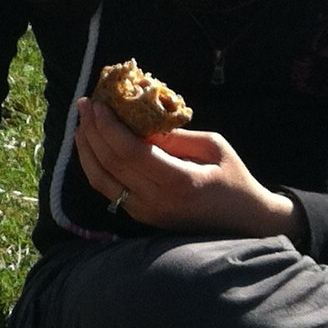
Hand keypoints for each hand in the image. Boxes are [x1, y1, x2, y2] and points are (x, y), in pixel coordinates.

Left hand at [71, 98, 301, 239]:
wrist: (246, 223)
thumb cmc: (235, 178)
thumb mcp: (213, 147)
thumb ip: (175, 136)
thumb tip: (138, 119)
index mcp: (178, 182)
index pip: (130, 152)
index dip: (109, 127)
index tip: (98, 104)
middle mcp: (156, 201)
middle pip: (110, 164)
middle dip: (92, 131)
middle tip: (84, 104)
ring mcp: (145, 213)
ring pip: (101, 180)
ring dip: (86, 149)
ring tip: (81, 123)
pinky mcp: (141, 217)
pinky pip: (109, 189)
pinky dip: (94, 165)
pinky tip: (91, 146)